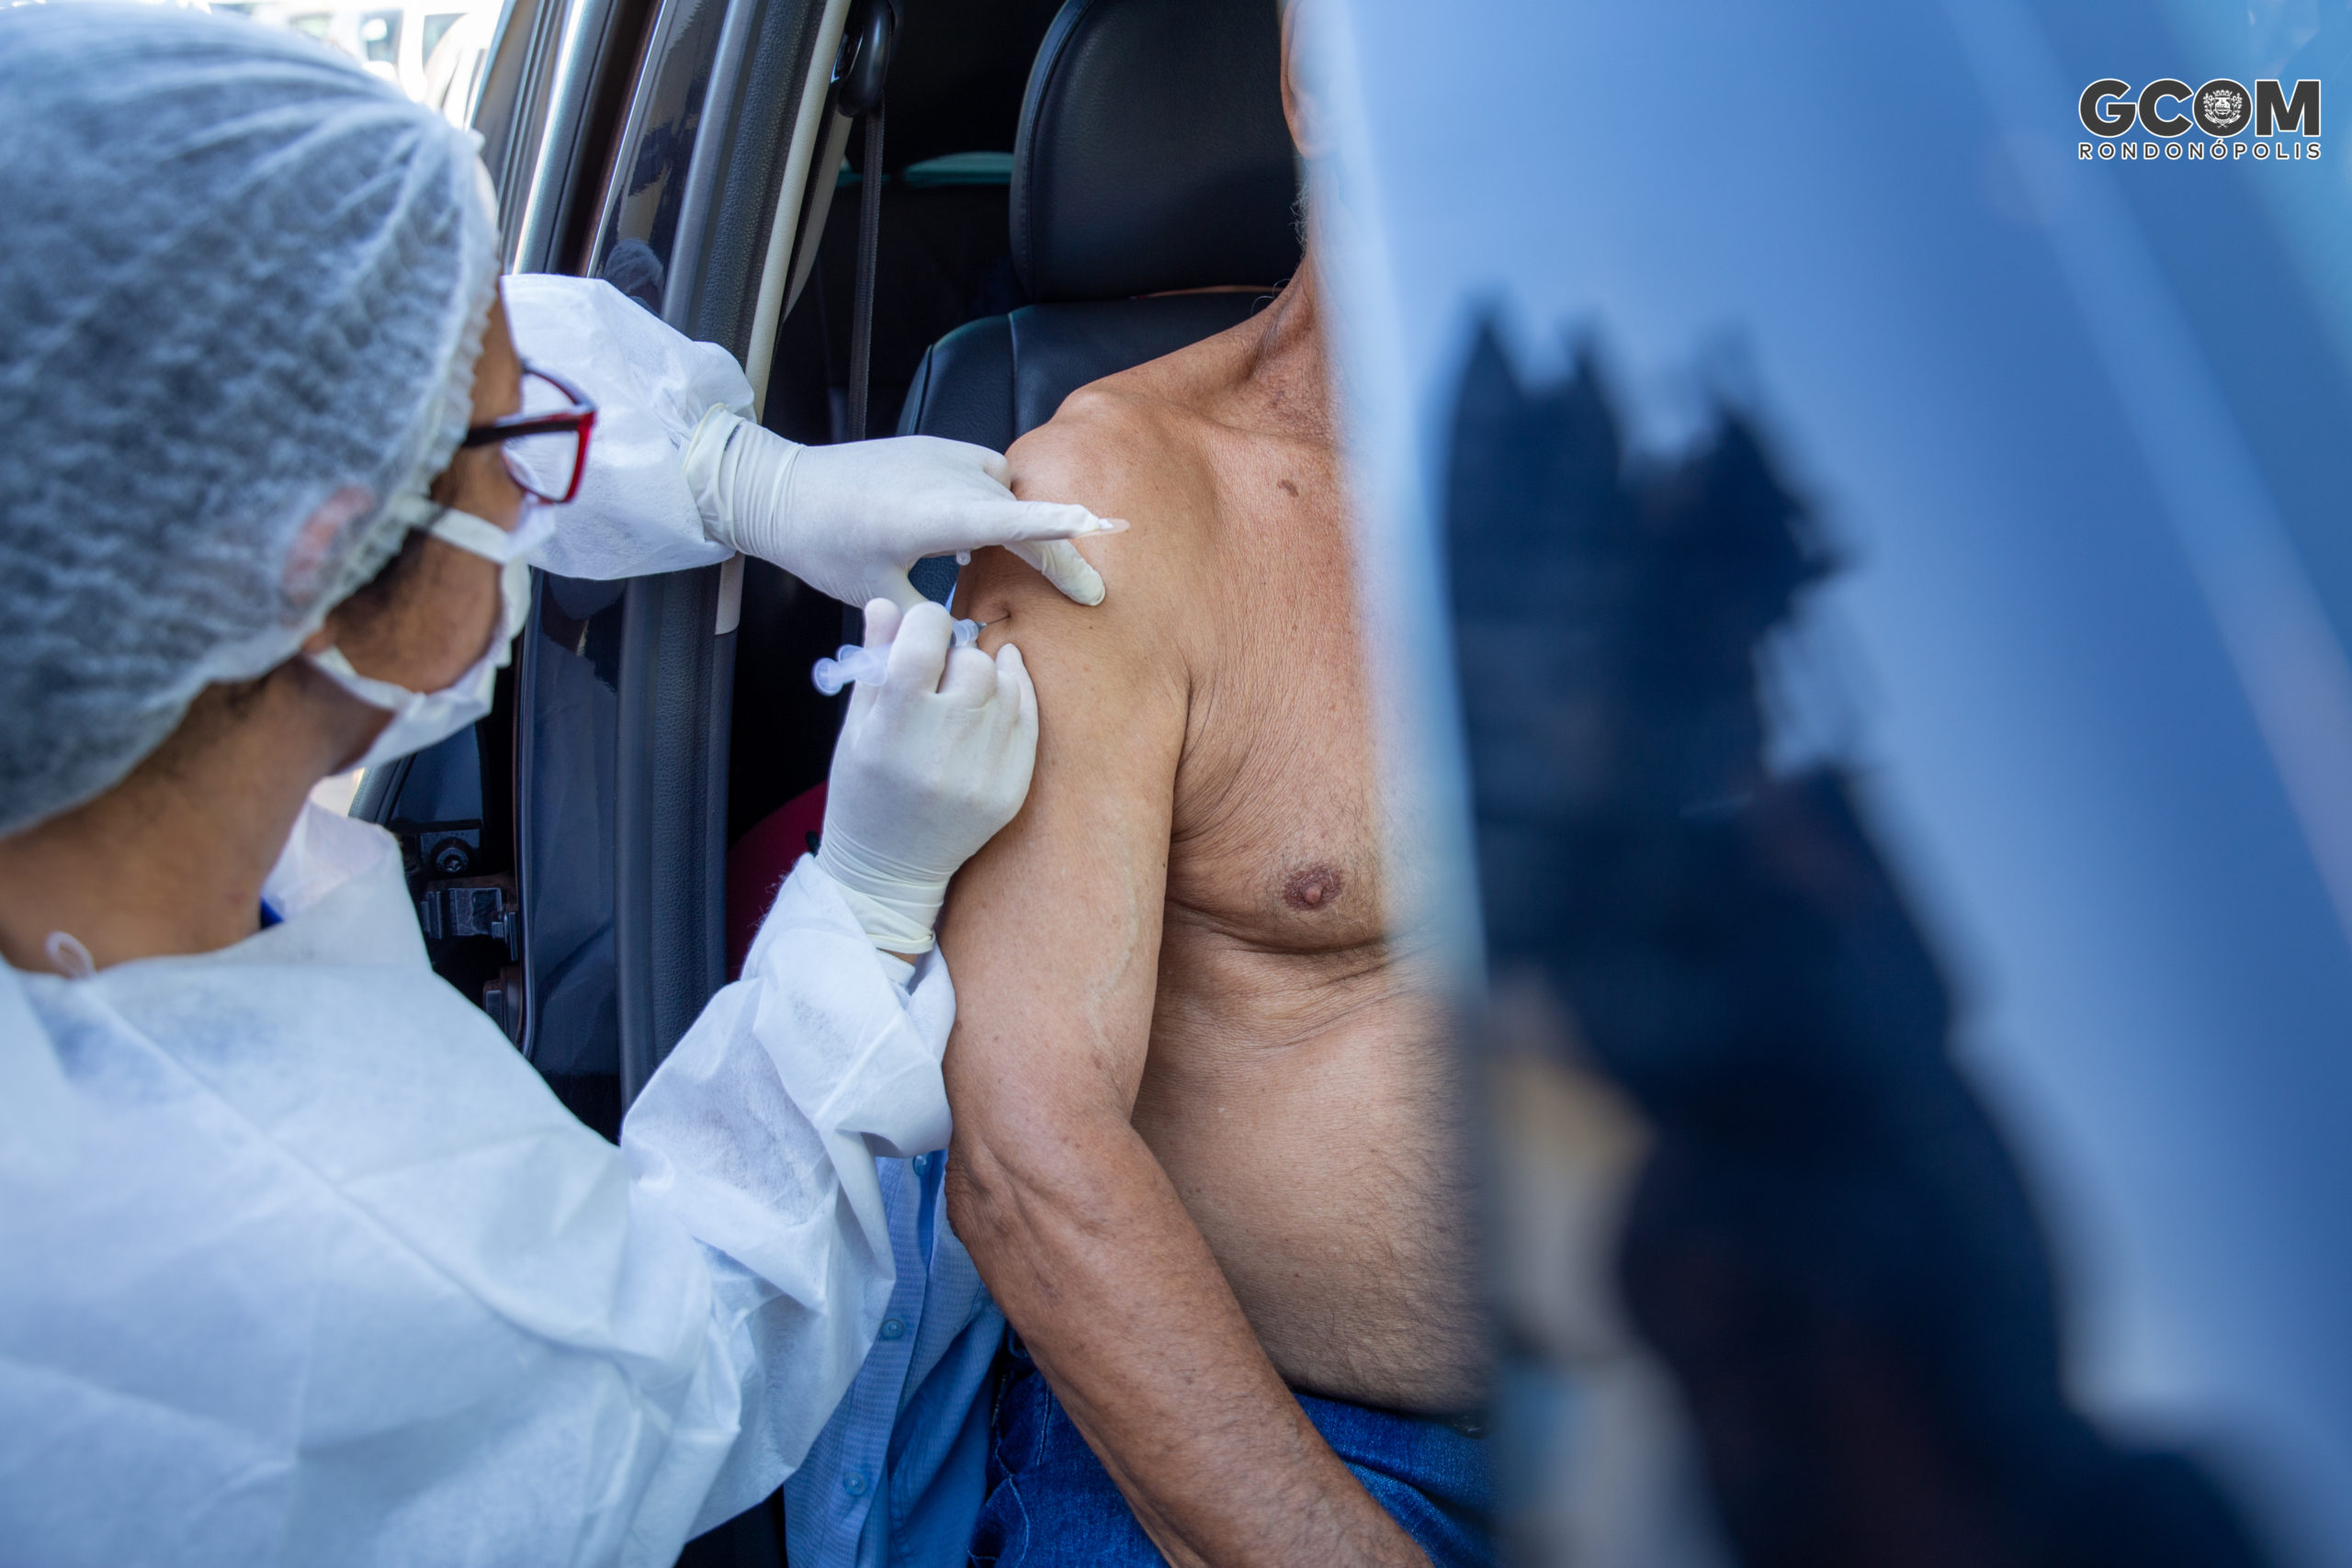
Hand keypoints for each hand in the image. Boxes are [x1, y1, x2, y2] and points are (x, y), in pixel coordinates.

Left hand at [683, 410, 1122, 608]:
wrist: (783, 490)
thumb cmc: (824, 547)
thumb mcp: (877, 595)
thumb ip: (930, 617)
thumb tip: (970, 641)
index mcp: (927, 518)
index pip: (1003, 520)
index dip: (1051, 525)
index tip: (1096, 526)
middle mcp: (942, 479)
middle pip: (1020, 514)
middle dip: (1058, 553)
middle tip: (1089, 592)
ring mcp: (942, 456)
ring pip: (1007, 492)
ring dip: (1024, 524)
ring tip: (1037, 562)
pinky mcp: (937, 446)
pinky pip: (990, 470)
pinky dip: (999, 496)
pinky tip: (985, 525)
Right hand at [816, 600, 1038, 952]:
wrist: (889, 868)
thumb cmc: (862, 792)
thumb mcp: (853, 729)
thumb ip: (874, 663)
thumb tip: (886, 603)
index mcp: (892, 733)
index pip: (922, 644)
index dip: (923, 623)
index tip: (920, 630)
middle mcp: (941, 753)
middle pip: (971, 663)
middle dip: (954, 655)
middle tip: (939, 671)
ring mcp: (982, 775)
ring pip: (1005, 686)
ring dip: (987, 674)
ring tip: (963, 687)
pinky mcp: (1010, 791)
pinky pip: (1027, 721)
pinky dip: (1016, 696)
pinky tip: (999, 688)